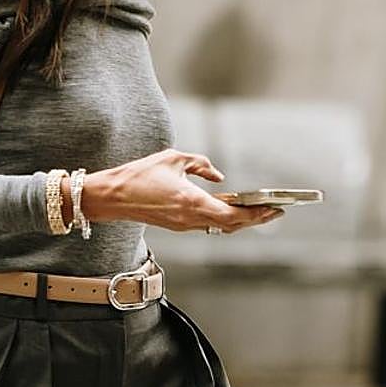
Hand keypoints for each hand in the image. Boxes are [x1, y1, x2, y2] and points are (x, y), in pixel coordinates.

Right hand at [83, 150, 283, 231]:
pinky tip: (231, 210)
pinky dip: (223, 219)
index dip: (255, 214)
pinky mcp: (176, 225)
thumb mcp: (174, 159)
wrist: (113, 197)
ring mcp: (183, 225)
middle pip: (231, 225)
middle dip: (254, 219)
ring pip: (219, 227)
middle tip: (273, 212)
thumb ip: (201, 165)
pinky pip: (207, 225)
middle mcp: (190, 218)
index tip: (272, 209)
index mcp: (192, 202)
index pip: (232, 215)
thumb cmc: (139, 176)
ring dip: (239, 221)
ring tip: (257, 211)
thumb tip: (218, 176)